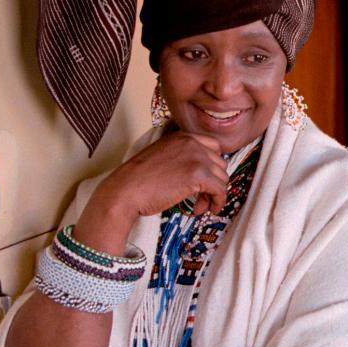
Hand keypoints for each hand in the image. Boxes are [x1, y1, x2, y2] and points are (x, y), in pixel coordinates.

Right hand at [74, 131, 228, 254]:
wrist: (125, 190)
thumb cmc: (138, 179)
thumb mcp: (162, 156)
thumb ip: (182, 157)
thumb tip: (202, 173)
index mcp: (183, 136)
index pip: (214, 147)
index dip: (212, 166)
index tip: (206, 180)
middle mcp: (192, 143)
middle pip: (220, 163)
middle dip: (213, 182)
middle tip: (200, 197)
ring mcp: (197, 157)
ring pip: (222, 178)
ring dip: (213, 195)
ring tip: (199, 205)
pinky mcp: (198, 176)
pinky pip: (220, 190)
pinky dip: (217, 202)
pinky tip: (204, 209)